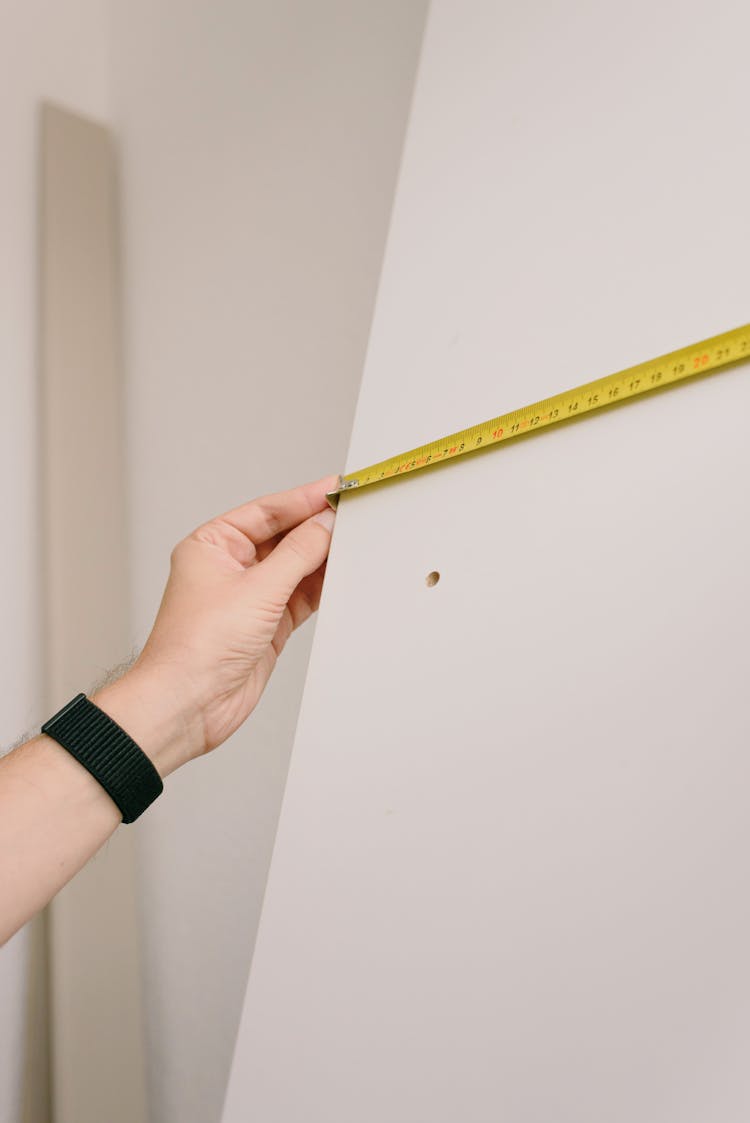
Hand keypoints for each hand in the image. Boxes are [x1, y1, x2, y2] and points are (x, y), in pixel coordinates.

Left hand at [94, 474, 337, 774]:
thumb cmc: (195, 647)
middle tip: (351, 514)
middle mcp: (229, 568)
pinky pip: (301, 596)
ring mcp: (249, 597)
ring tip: (353, 541)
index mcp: (211, 545)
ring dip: (322, 558)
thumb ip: (298, 553)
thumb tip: (324, 524)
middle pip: (283, 537)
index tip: (334, 489)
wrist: (189, 703)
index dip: (302, 499)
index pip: (265, 511)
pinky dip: (321, 586)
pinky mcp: (266, 625)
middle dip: (316, 528)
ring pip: (295, 567)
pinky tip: (341, 575)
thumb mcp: (257, 589)